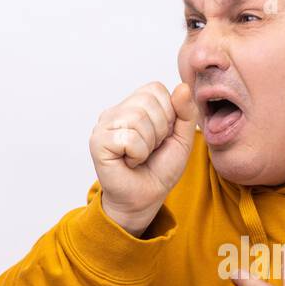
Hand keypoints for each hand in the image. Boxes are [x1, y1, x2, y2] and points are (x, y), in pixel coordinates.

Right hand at [89, 81, 197, 234]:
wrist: (146, 198)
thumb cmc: (160, 169)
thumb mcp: (182, 138)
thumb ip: (186, 112)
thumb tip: (182, 87)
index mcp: (134, 105)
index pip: (156, 89)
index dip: (168, 114)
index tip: (161, 137)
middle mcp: (116, 111)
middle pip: (147, 101)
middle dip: (159, 130)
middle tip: (150, 149)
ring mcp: (104, 125)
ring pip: (138, 119)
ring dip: (148, 144)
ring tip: (140, 156)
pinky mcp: (98, 142)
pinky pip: (129, 138)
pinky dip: (137, 154)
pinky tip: (129, 162)